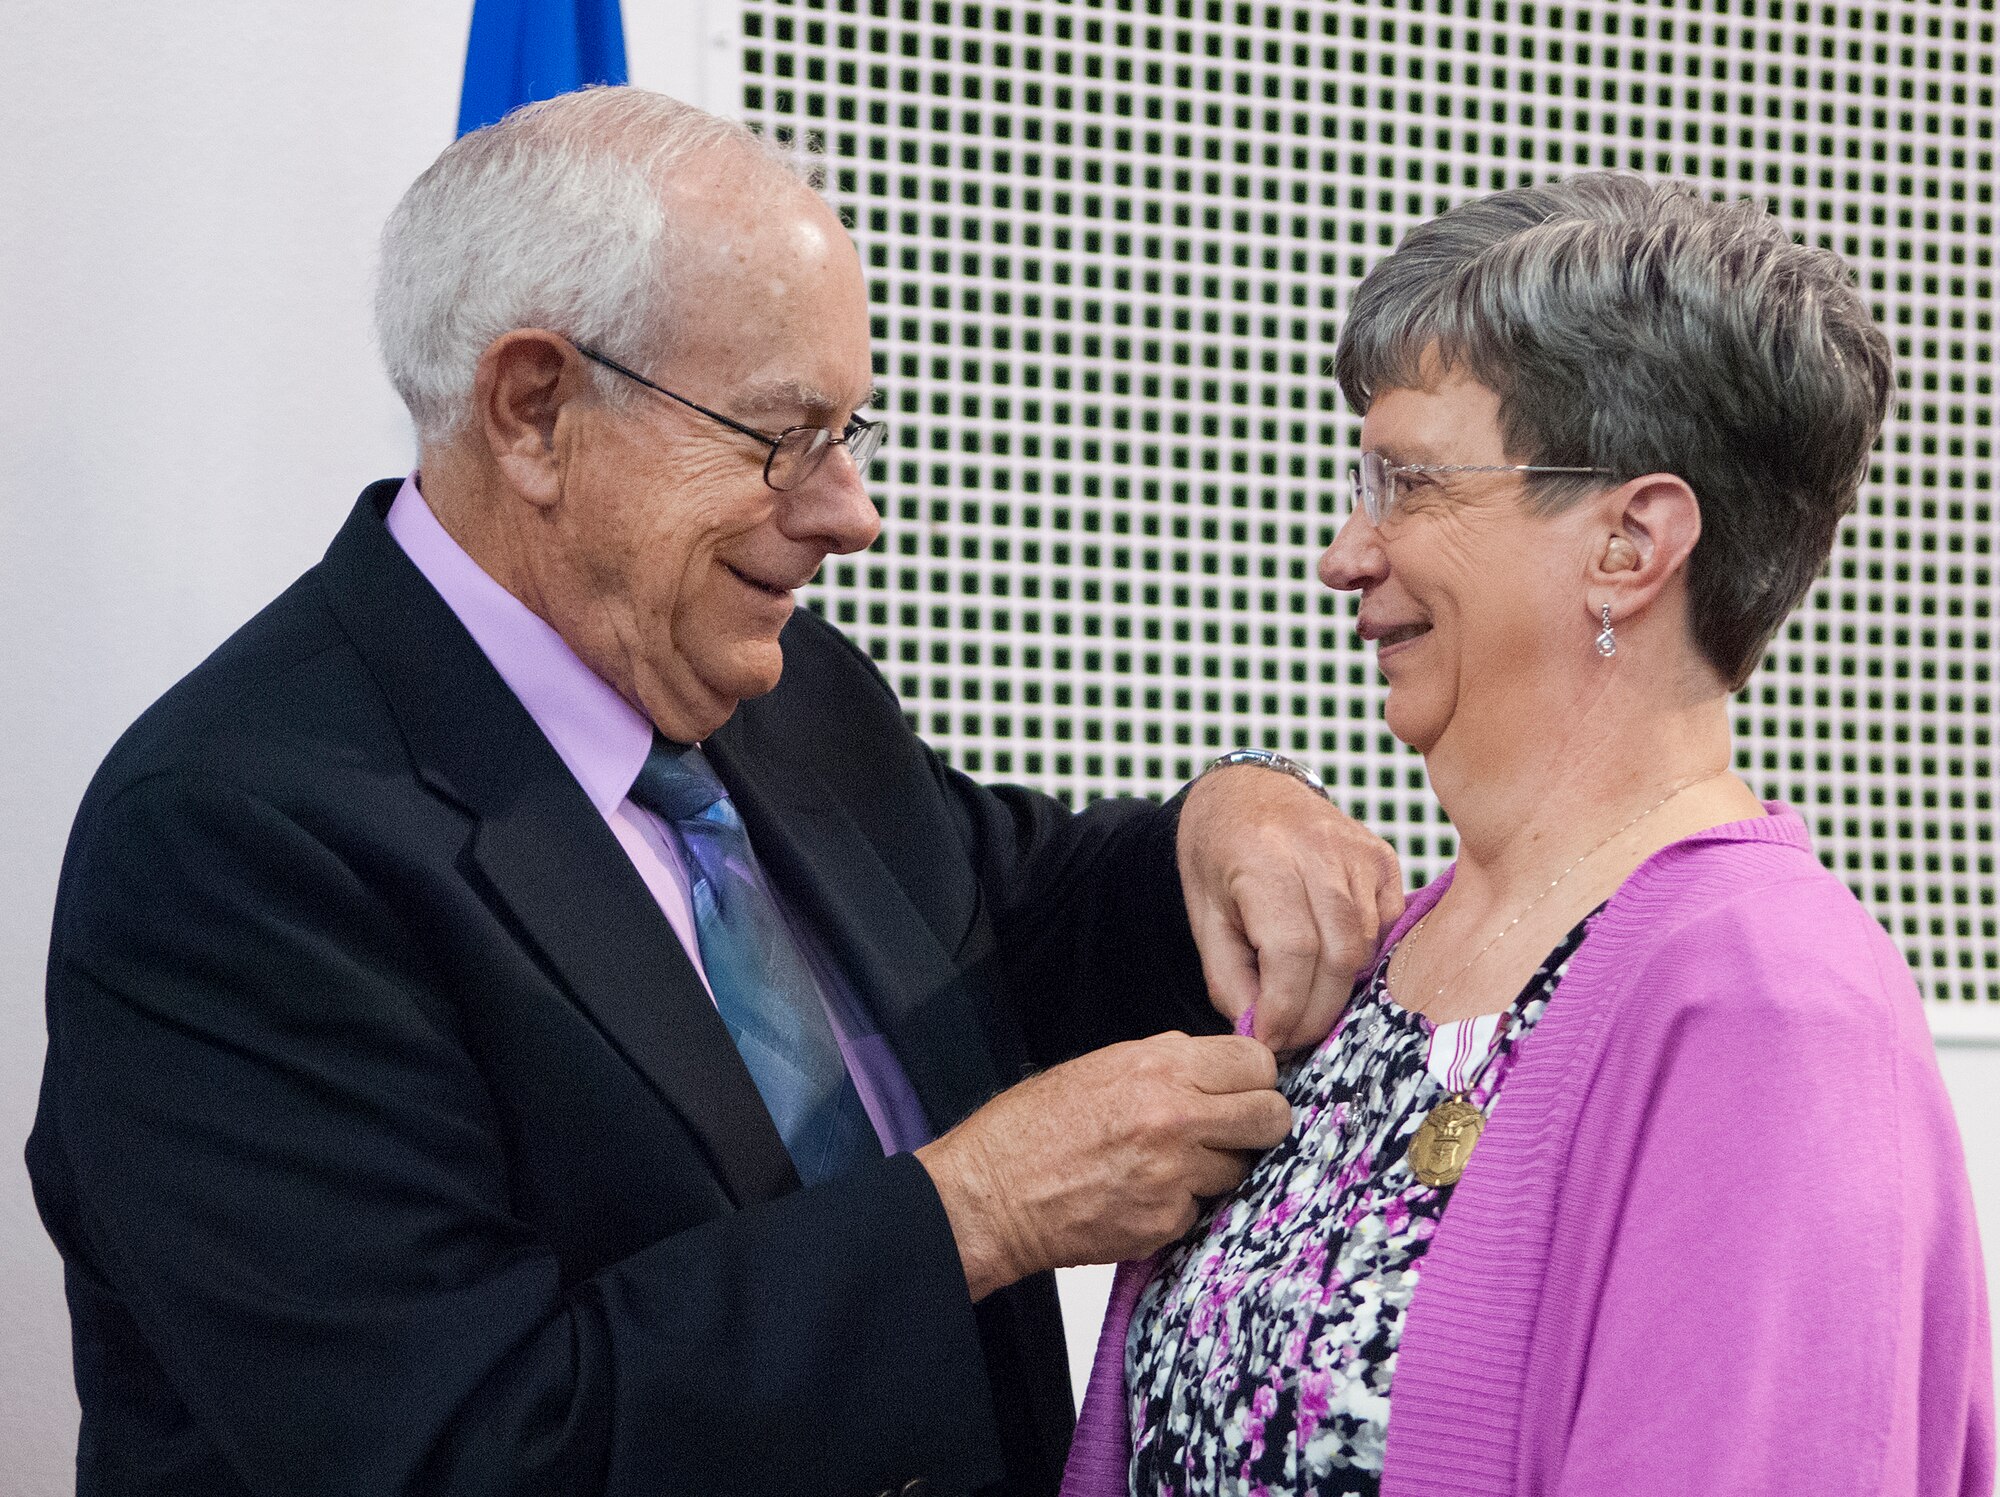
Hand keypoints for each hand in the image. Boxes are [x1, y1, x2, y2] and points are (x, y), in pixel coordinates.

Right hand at [914, 1033, 1290, 1300]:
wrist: (990, 1194)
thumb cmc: (1033, 1128)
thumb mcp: (1102, 1066)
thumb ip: (1168, 1063)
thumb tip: (1220, 1069)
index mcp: (1160, 1068)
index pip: (1257, 1063)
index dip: (1253, 1078)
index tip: (1242, 1089)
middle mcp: (1176, 1118)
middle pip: (1271, 1118)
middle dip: (1257, 1125)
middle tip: (1230, 1131)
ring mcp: (1175, 1175)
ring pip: (1240, 1169)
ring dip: (1215, 1169)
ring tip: (1165, 1165)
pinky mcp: (1167, 1222)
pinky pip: (1202, 1209)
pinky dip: (1180, 1205)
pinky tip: (1140, 1194)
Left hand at [1176, 765, 1403, 1052]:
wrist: (1245, 793)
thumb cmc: (1218, 856)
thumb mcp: (1203, 917)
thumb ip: (1229, 979)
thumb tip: (1264, 1033)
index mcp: (1264, 858)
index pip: (1292, 951)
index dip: (1286, 1008)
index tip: (1270, 1039)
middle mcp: (1319, 848)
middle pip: (1339, 955)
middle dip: (1316, 1012)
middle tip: (1291, 1037)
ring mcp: (1359, 852)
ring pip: (1366, 947)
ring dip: (1339, 992)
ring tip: (1306, 1007)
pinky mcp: (1384, 859)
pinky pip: (1386, 929)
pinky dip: (1363, 961)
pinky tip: (1331, 969)